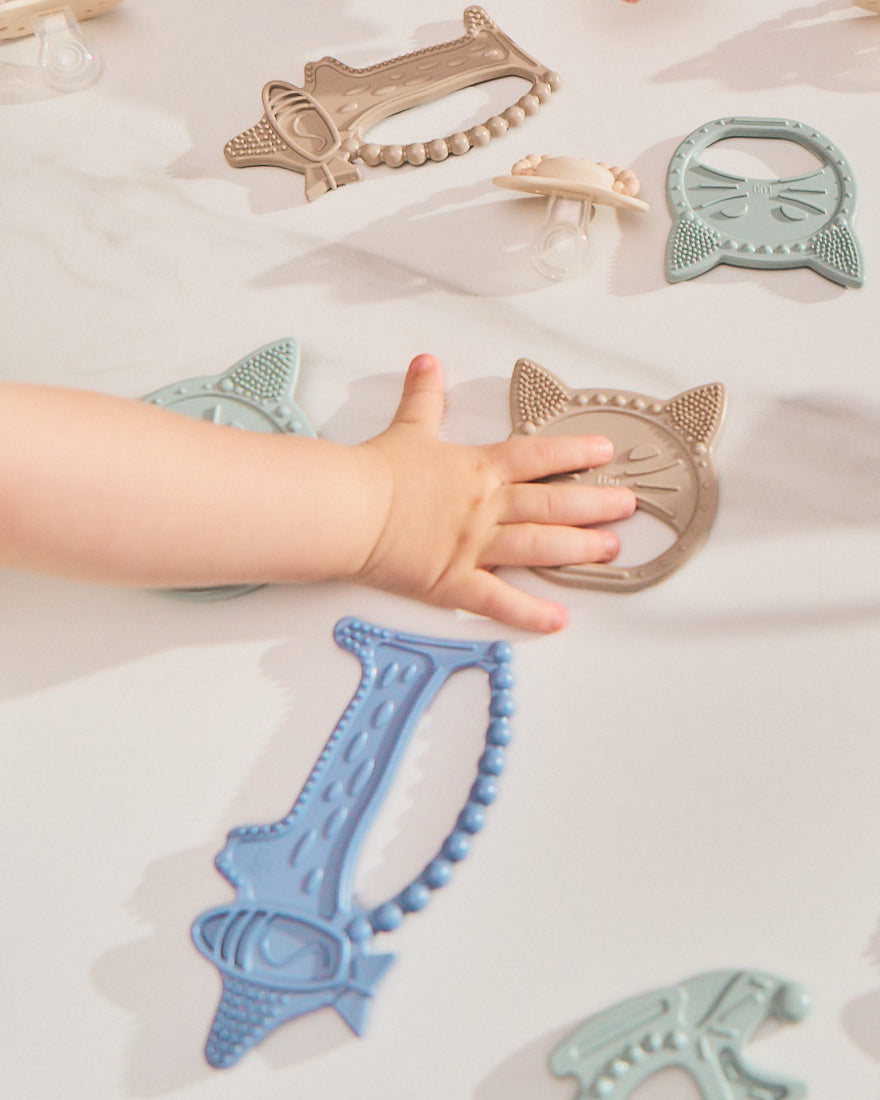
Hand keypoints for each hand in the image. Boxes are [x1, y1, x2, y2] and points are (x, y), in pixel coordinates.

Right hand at [355, 355, 635, 631]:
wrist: (348, 508)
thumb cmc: (376, 472)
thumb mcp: (407, 428)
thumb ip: (423, 397)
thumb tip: (427, 361)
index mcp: (477, 470)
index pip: (536, 457)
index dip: (573, 453)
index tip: (605, 452)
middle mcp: (485, 507)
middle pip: (550, 503)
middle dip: (594, 504)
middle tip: (627, 506)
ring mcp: (473, 546)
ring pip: (536, 546)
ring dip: (576, 548)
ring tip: (610, 550)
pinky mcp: (454, 582)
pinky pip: (498, 600)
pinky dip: (528, 612)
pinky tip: (558, 619)